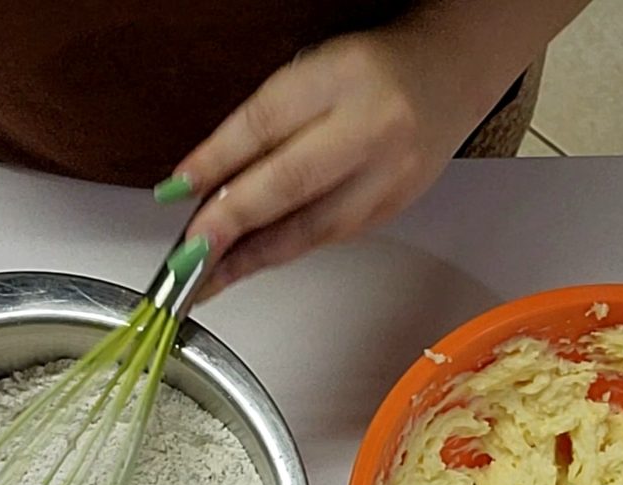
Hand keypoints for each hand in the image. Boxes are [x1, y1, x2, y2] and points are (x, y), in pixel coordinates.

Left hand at [172, 29, 504, 296]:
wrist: (446, 75)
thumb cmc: (369, 71)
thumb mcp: (309, 75)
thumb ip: (261, 125)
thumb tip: (200, 182)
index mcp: (342, 77)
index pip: (266, 122)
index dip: (215, 161)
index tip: (176, 189)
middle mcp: (373, 126)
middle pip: (291, 182)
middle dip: (232, 223)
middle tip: (189, 253)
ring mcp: (391, 172)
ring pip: (313, 225)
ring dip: (254, 256)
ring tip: (209, 275)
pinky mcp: (395, 206)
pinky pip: (331, 236)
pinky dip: (285, 252)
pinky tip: (252, 262)